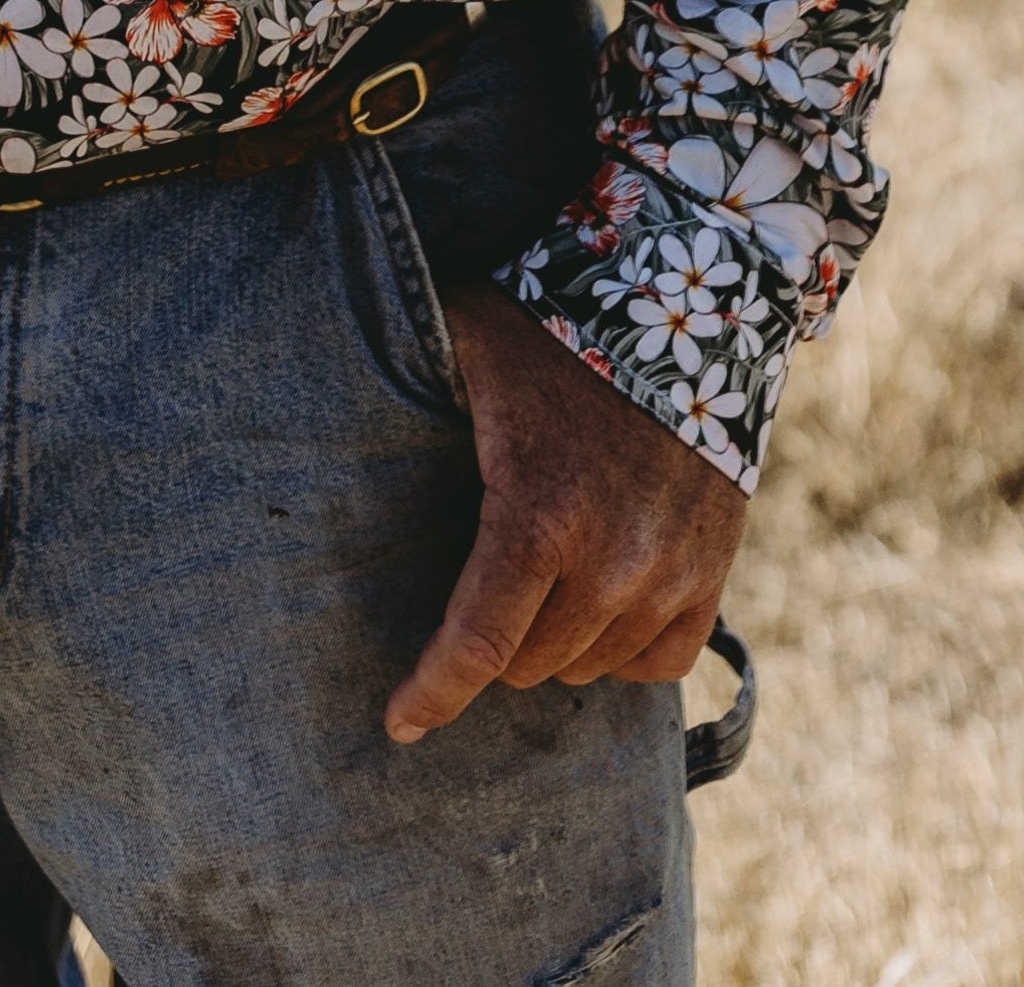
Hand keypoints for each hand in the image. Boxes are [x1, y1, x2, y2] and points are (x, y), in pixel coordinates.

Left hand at [386, 283, 746, 743]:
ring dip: (555, 644)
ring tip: (539, 587)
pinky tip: (600, 607)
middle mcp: (609, 562)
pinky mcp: (712, 572)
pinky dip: (624, 650)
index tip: (399, 722)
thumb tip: (311, 368)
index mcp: (536, 513)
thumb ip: (399, 362)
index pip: (476, 648)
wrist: (691, 303)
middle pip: (527, 665)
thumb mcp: (463, 333)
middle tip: (482, 595)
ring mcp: (668, 574)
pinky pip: (659, 663)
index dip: (431, 694)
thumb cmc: (558, 320)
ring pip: (587, 667)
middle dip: (493, 646)